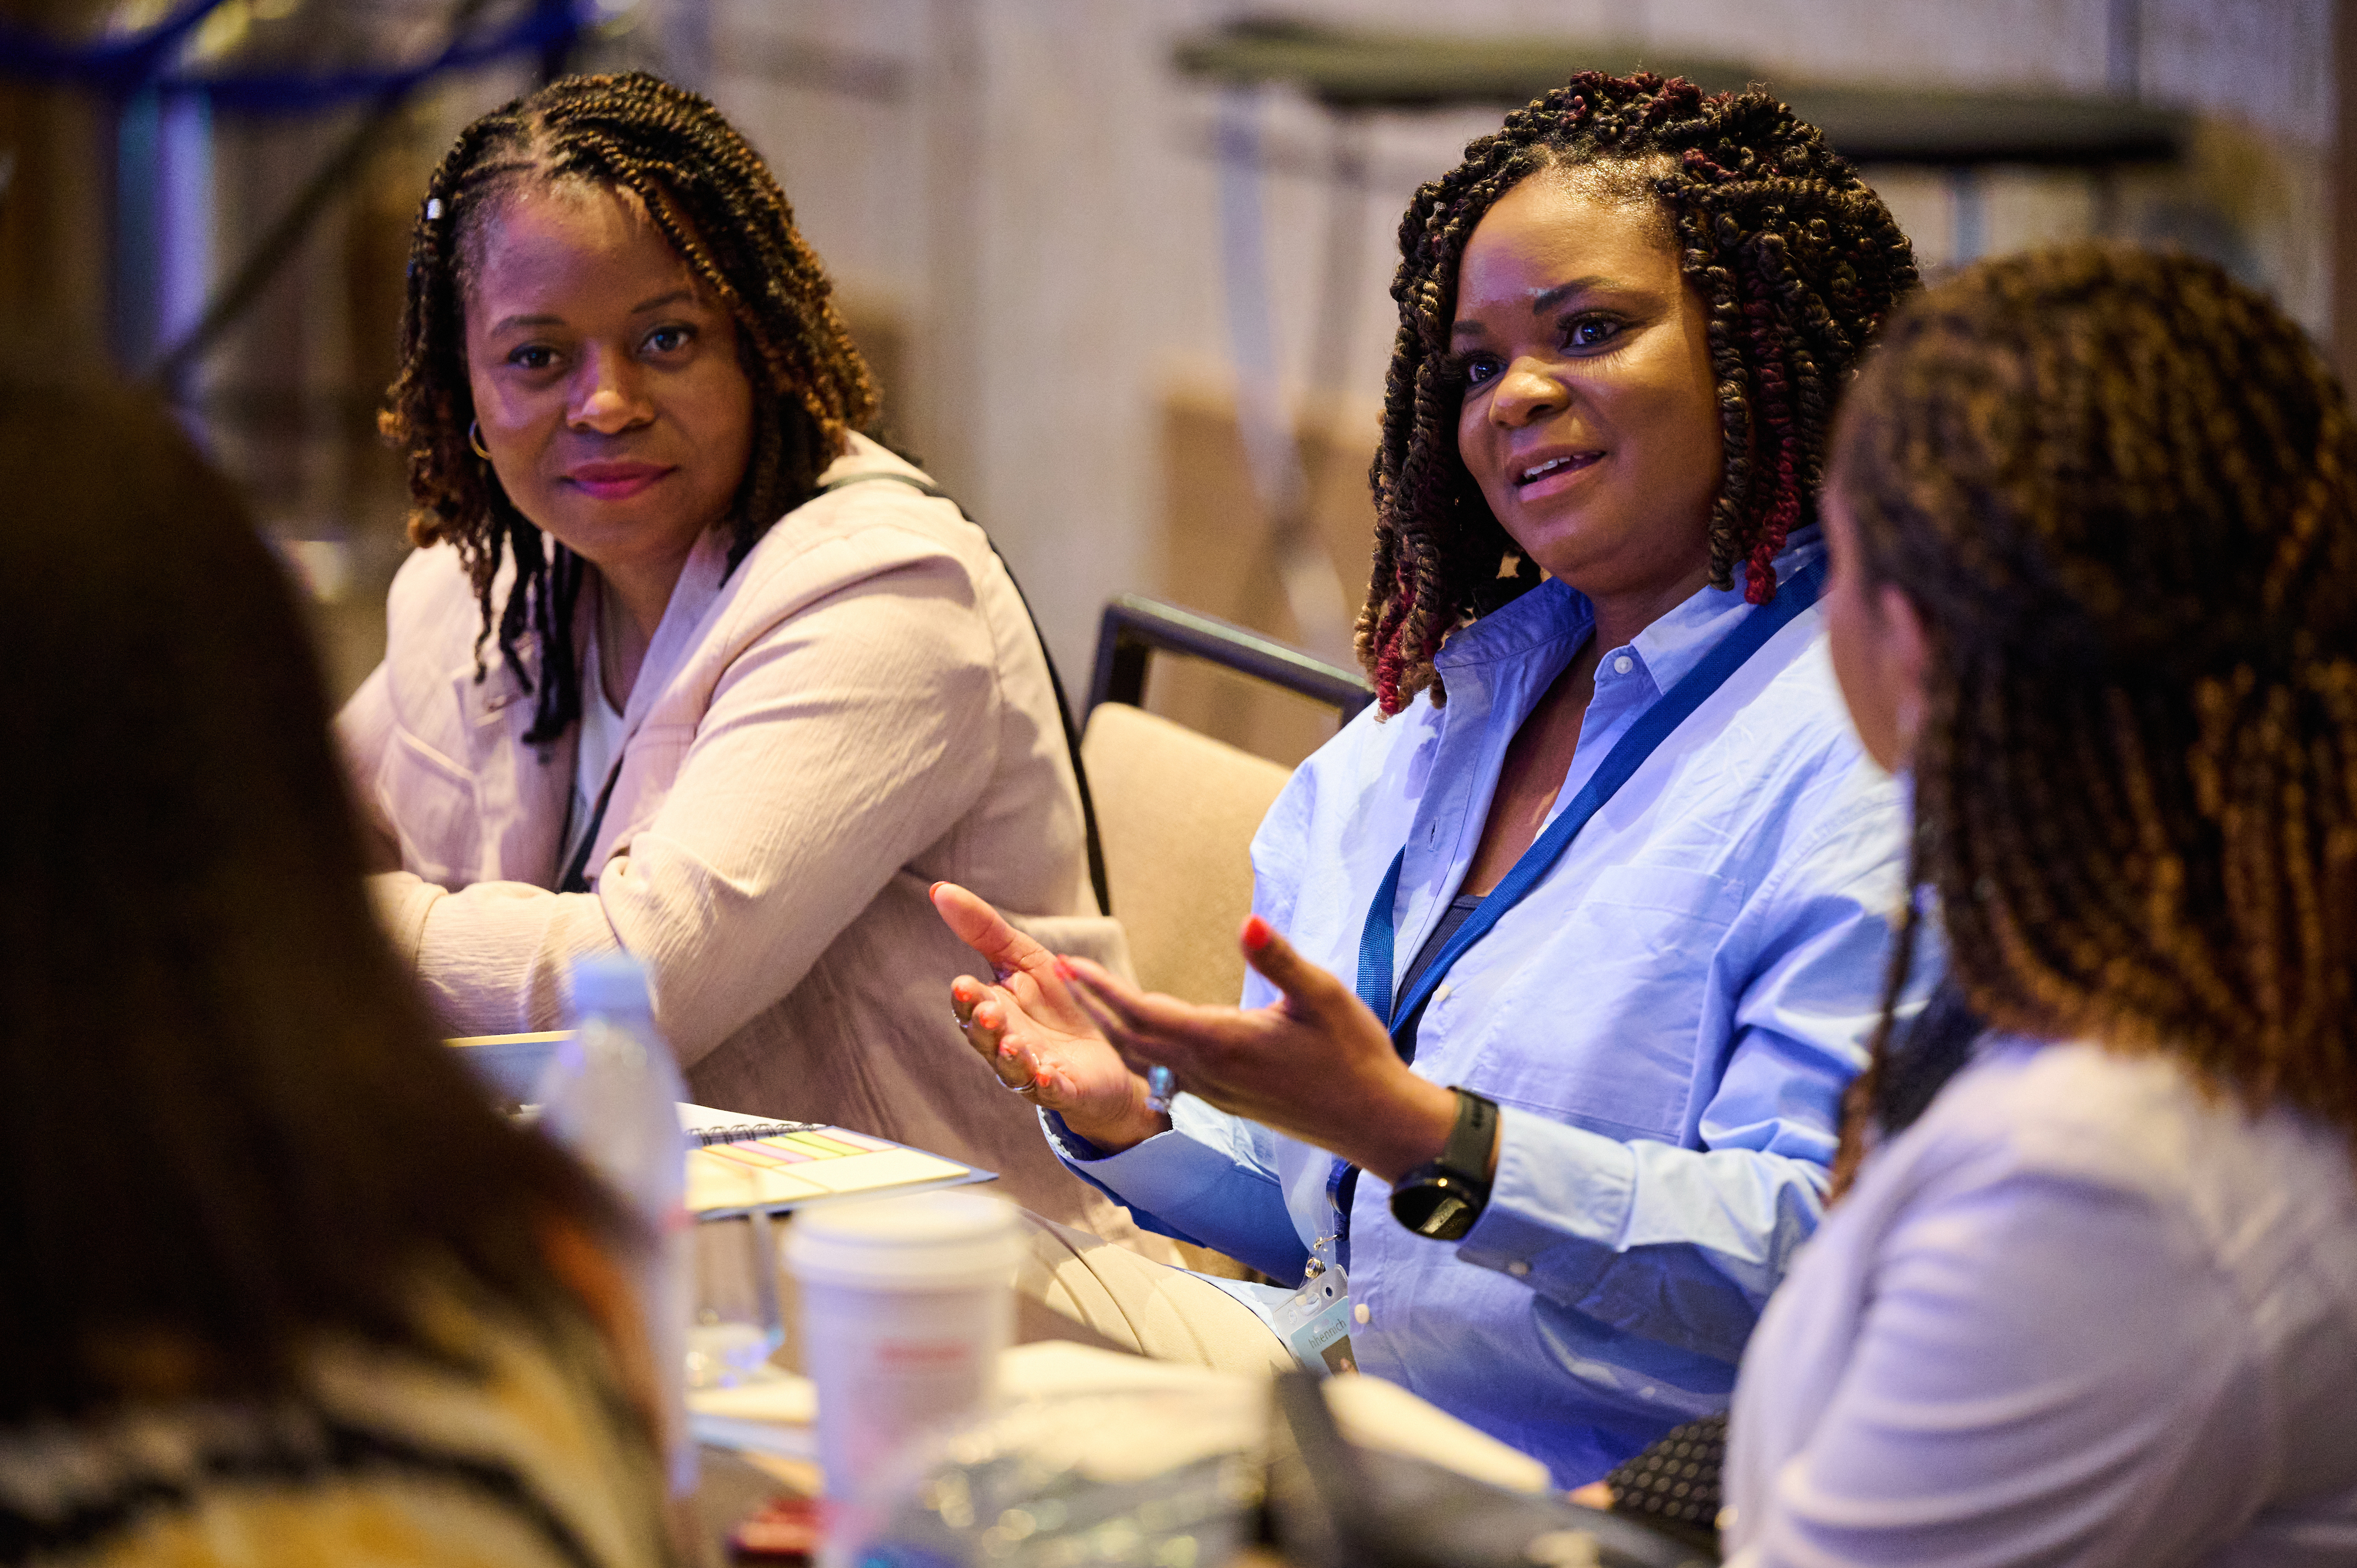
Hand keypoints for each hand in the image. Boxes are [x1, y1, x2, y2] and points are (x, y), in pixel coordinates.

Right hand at [933, 883, 1166, 1152]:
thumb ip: (984, 930)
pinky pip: (1051, 1090)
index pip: (969, 1006)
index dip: (966, 998)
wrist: (1104, 1050)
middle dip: (985, 1025)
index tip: (963, 983)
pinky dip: (1046, 1084)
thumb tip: (938, 889)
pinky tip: (1046, 1075)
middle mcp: (1005, 1043)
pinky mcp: (1064, 1089)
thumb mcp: (1024, 959)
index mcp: (993, 1011)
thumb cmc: (1056, 1004)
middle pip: (986, 1038)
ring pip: (1012, 1068)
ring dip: (1010, 1056)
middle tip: (988, 1010)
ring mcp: (1032, 1070)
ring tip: (1013, 1043)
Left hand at [1058, 915, 1465, 1183]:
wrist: (1374, 1122)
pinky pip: (1163, 1074)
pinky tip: (1134, 1035)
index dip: (1101, 989)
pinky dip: (1136, 1049)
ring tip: (1083, 1000)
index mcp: (1224, 1043)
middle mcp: (1208, 1073)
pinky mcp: (1224, 1101)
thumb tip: (1246, 922)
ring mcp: (1213, 1092)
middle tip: (1056, 975)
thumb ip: (1279, 959)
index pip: (1144, 1013)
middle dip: (1091, 1007)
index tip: (1067, 964)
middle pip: (1129, 1039)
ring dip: (1109, 1030)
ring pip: (1143, 1061)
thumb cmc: (1355, 1055)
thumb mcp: (1324, 997)